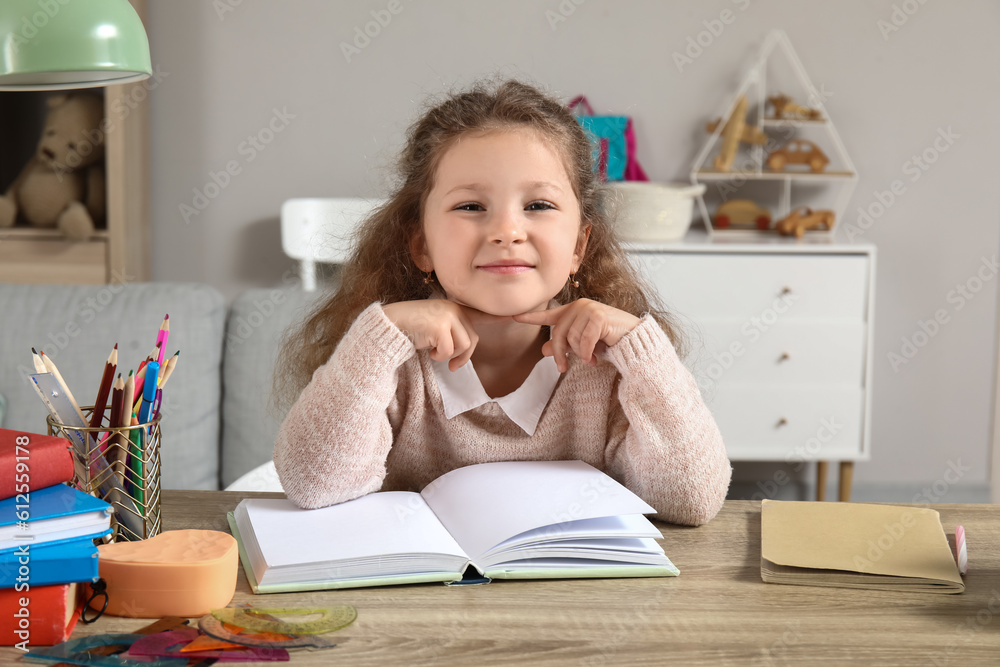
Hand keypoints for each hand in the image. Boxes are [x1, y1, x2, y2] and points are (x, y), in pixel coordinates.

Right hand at [383, 300, 508, 370]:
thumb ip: (453, 334)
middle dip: (463, 356)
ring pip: (464, 346)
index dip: (499, 316)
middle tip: (452, 365)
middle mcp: (454, 309)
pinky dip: (439, 356)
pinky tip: (429, 350)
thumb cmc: (413, 329)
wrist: (391, 325)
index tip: (516, 315)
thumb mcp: (437, 329)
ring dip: (450, 356)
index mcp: (455, 309)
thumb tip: (463, 355)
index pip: (482, 313)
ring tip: (435, 352)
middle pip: (473, 340)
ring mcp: (447, 315)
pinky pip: (449, 350)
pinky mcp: (440, 325)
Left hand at [513, 299, 640, 371]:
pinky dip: (587, 354)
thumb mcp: (583, 344)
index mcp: (572, 311)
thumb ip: (564, 345)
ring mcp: (589, 309)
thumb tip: (544, 350)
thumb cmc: (608, 340)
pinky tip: (594, 359)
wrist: (634, 340)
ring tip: (590, 359)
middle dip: (560, 354)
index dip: (531, 317)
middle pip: (558, 334)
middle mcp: (579, 307)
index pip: (548, 315)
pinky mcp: (599, 317)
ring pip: (572, 339)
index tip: (514, 317)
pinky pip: (584, 341)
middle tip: (562, 369)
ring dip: (580, 354)